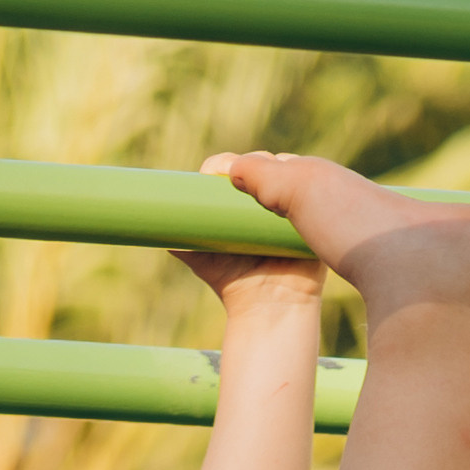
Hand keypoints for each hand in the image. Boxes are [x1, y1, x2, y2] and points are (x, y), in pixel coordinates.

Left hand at [176, 160, 324, 315]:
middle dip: (250, 161)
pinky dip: (303, 179)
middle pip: (262, 163)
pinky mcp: (315, 215)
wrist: (268, 308)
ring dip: (276, 167)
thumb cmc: (235, 284)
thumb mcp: (201, 257)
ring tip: (261, 185)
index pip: (235, 170)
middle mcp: (269, 199)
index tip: (211, 172)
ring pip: (287, 169)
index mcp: (243, 203)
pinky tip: (289, 185)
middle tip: (234, 175)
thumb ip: (180, 240)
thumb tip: (154, 227)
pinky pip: (314, 186)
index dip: (223, 165)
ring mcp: (293, 205)